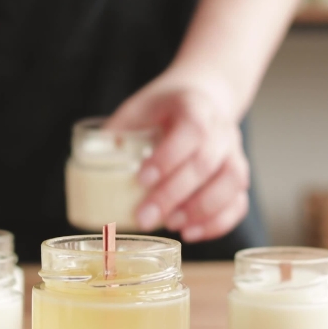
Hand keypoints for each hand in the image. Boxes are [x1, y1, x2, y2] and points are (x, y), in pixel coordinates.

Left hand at [108, 73, 249, 242]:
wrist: (203, 96)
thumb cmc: (164, 106)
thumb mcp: (138, 108)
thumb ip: (117, 132)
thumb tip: (88, 163)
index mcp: (194, 106)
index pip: (191, 130)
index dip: (168, 157)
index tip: (141, 179)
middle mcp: (222, 128)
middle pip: (208, 162)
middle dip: (174, 194)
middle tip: (145, 218)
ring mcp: (235, 152)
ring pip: (232, 182)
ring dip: (202, 209)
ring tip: (171, 225)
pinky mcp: (238, 175)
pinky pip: (239, 201)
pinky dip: (219, 222)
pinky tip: (191, 233)